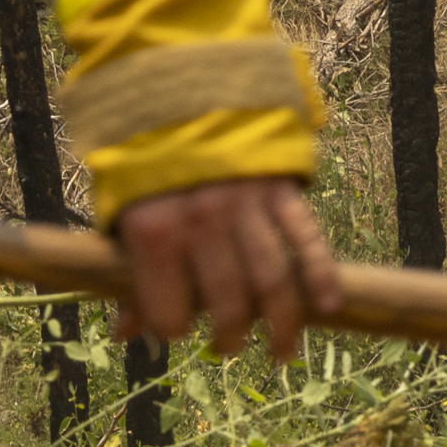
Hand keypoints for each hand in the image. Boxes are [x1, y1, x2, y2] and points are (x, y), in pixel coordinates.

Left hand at [115, 178, 342, 359]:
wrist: (178, 94)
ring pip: (272, 280)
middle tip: (228, 347)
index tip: (176, 328)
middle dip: (230, 336)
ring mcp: (245, 206)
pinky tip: (326, 307)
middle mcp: (202, 224)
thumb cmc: (144, 167)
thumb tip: (126, 334)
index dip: (172, 327)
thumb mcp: (120, 217)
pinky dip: (320, 275)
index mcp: (153, 234)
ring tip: (281, 352)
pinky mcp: (278, 189)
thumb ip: (127, 274)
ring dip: (282, 325)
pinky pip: (306, 238)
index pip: (171, 312)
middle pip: (228, 304)